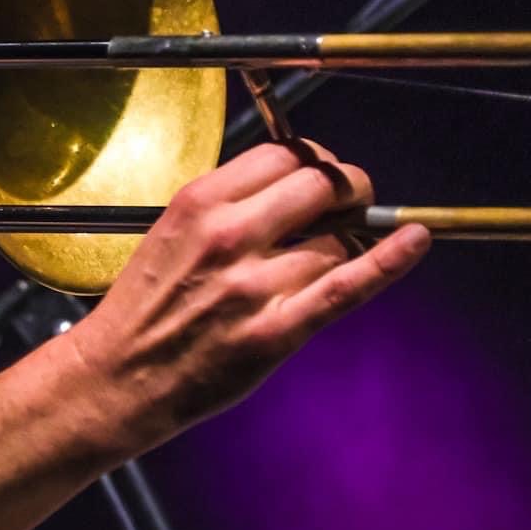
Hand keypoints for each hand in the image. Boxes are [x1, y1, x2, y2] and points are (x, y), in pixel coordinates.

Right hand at [65, 139, 429, 451]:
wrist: (115, 375)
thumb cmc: (143, 307)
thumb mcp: (171, 233)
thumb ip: (227, 205)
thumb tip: (294, 185)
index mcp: (198, 203)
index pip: (283, 154)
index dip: (316, 158)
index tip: (322, 171)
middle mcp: (228, 235)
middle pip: (320, 185)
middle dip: (348, 187)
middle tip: (352, 199)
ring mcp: (254, 285)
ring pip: (338, 240)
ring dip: (349, 241)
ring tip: (340, 249)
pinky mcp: (275, 331)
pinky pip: (347, 285)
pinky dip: (389, 260)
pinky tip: (415, 240)